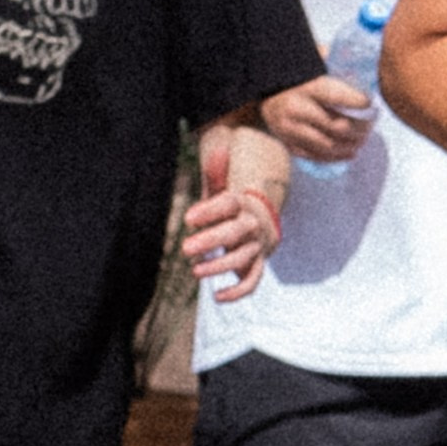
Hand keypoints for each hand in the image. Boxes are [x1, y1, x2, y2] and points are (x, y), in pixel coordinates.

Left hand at [183, 124, 282, 304]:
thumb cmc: (230, 206)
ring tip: (195, 270)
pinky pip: (252, 282)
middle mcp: (252, 225)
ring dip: (220, 266)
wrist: (261, 222)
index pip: (228, 203)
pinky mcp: (256, 266)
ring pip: (243, 258)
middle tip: (185, 248)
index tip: (187, 218)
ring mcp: (256, 247)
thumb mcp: (222, 187)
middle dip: (211, 240)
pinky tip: (218, 297)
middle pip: (235, 232)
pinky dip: (238, 292)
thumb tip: (218, 148)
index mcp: (241, 203)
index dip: (210, 210)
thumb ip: (216, 171)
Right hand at [261, 73, 373, 166]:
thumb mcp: (311, 61)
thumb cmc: (293, 71)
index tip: (371, 103)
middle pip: (337, 126)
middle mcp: (296, 110)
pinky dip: (334, 157)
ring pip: (328, 146)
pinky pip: (314, 155)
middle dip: (359, 128)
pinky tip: (349, 153)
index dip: (358, 102)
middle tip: (370, 125)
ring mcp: (289, 129)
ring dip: (350, 146)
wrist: (260, 85)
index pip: (337, 98)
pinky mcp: (286, 141)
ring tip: (363, 140)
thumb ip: (333, 62)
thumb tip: (360, 66)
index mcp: (305, 87)